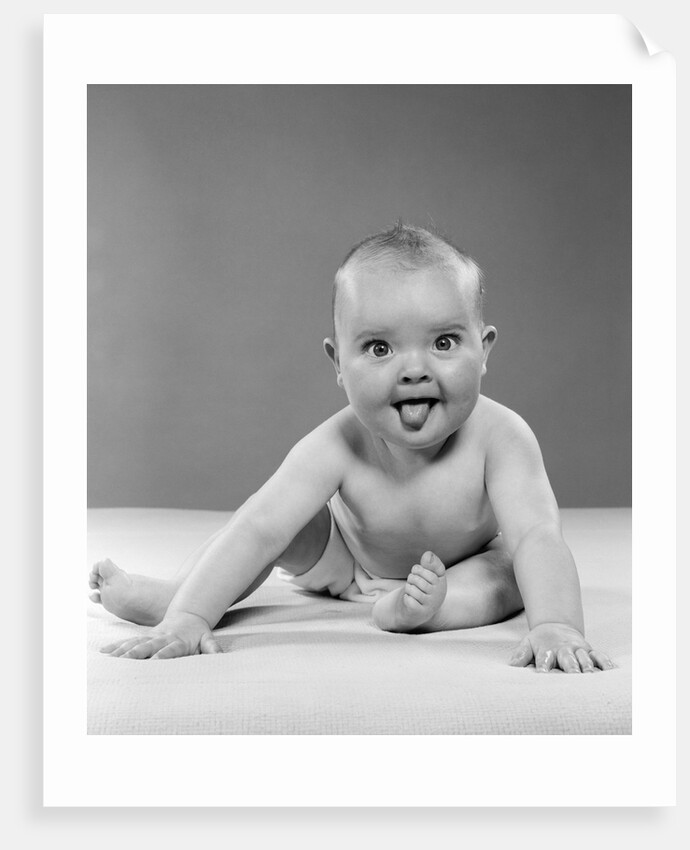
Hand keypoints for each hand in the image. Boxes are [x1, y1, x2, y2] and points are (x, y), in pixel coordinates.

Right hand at [100, 612, 222, 659]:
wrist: (189, 614)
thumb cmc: (198, 632)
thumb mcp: (208, 638)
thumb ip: (212, 647)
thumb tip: (219, 656)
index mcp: (178, 640)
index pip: (170, 649)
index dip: (162, 655)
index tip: (154, 662)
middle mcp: (162, 638)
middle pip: (148, 645)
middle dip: (136, 654)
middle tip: (124, 662)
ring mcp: (151, 636)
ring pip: (134, 643)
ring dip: (122, 651)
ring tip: (109, 660)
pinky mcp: (144, 637)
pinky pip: (128, 641)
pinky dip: (116, 647)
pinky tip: (104, 653)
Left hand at [509, 622, 613, 672]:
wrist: (555, 626)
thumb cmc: (539, 642)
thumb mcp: (527, 644)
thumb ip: (521, 654)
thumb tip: (512, 666)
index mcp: (547, 650)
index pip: (545, 660)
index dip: (544, 668)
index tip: (543, 675)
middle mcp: (564, 650)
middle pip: (568, 660)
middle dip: (571, 668)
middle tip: (574, 677)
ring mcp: (578, 649)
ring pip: (584, 658)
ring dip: (588, 667)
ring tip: (592, 677)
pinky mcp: (589, 649)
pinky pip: (599, 655)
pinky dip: (605, 662)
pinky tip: (611, 670)